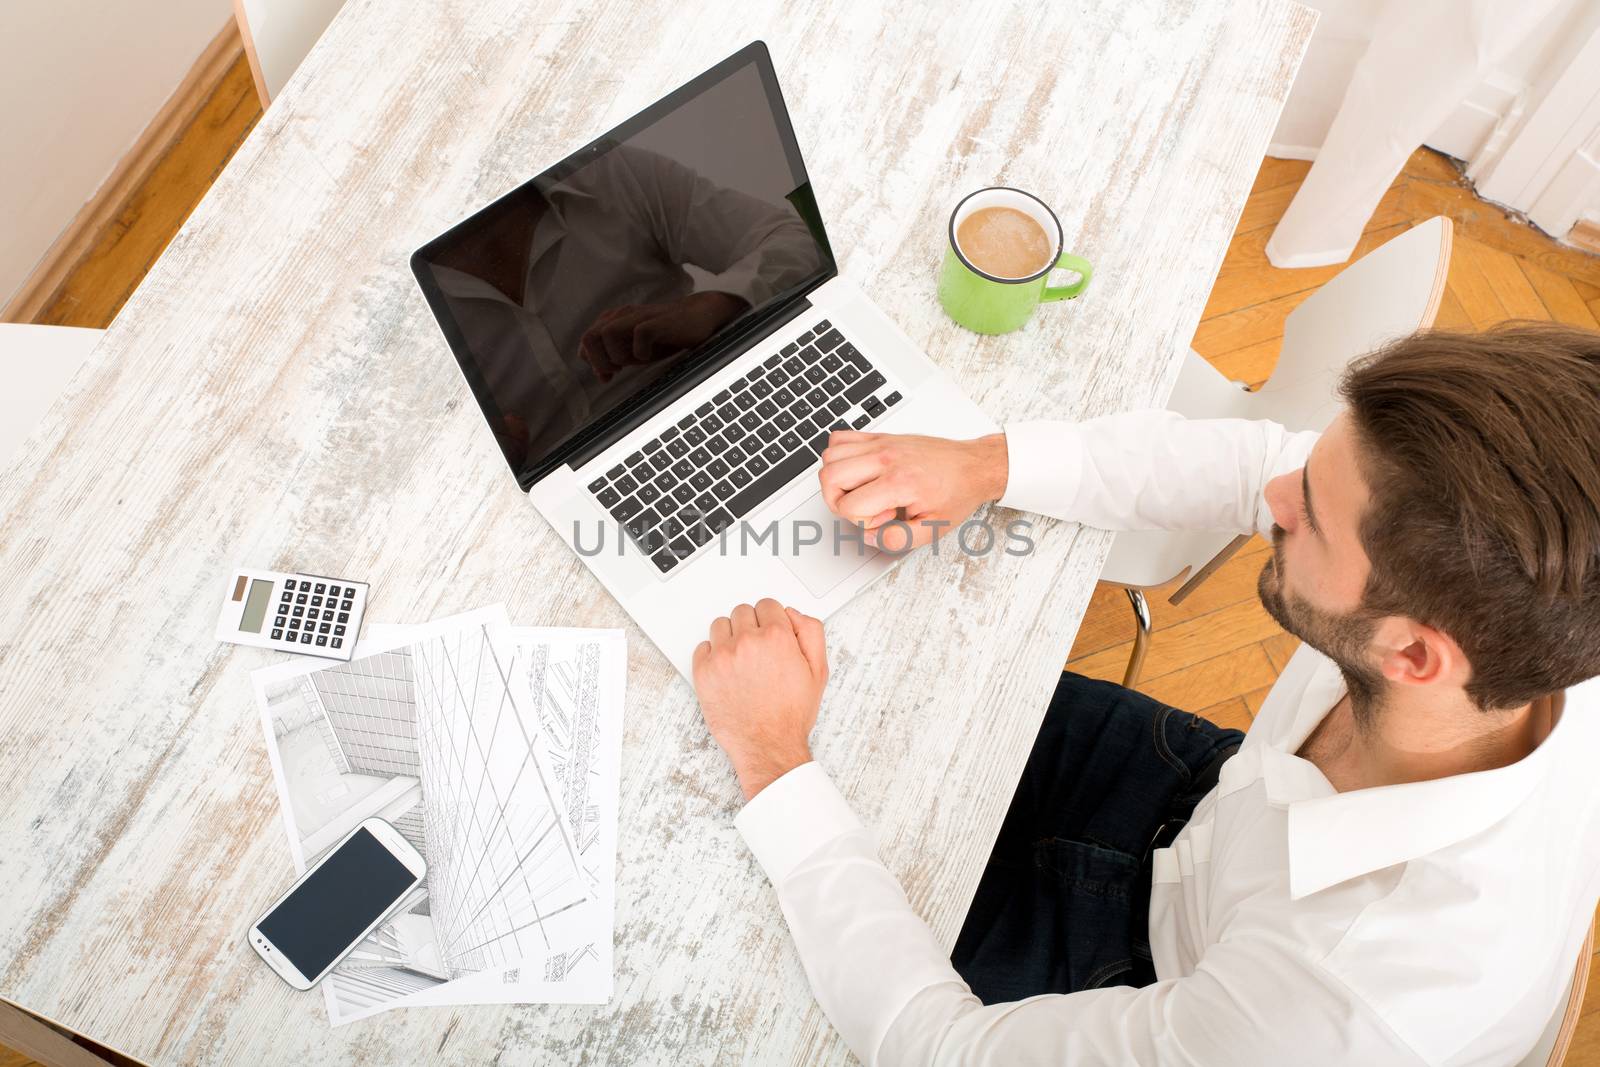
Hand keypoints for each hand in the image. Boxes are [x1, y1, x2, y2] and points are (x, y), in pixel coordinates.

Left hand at [578, 291, 746, 381]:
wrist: (699, 316)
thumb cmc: (666, 334)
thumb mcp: (636, 348)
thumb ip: (615, 355)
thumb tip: (600, 373)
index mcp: (614, 320)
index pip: (587, 340)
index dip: (592, 360)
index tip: (608, 375)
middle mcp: (622, 316)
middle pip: (590, 337)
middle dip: (600, 361)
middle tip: (618, 371)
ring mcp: (639, 317)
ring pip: (608, 334)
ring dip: (618, 355)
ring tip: (635, 362)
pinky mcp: (657, 322)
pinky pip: (639, 335)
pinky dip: (641, 351)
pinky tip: (650, 356)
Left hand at [692, 599, 828, 800]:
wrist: (768, 745)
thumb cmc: (790, 714)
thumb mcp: (818, 671)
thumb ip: (811, 632)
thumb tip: (793, 614)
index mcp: (776, 637)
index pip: (767, 605)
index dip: (772, 619)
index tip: (771, 633)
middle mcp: (747, 642)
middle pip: (743, 612)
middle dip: (752, 626)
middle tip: (758, 650)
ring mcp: (722, 656)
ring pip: (720, 625)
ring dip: (730, 637)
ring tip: (741, 660)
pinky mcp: (704, 672)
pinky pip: (702, 647)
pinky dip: (712, 655)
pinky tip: (726, 670)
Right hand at [818, 431, 1008, 549]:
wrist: (973, 466)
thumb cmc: (956, 492)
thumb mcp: (934, 528)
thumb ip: (898, 539)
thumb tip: (870, 536)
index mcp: (898, 482)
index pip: (849, 505)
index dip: (861, 521)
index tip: (885, 518)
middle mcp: (886, 458)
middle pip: (829, 476)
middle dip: (838, 500)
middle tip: (863, 507)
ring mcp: (882, 444)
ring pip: (830, 456)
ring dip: (837, 479)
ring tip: (862, 489)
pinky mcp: (881, 436)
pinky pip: (841, 438)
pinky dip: (839, 456)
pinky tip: (859, 471)